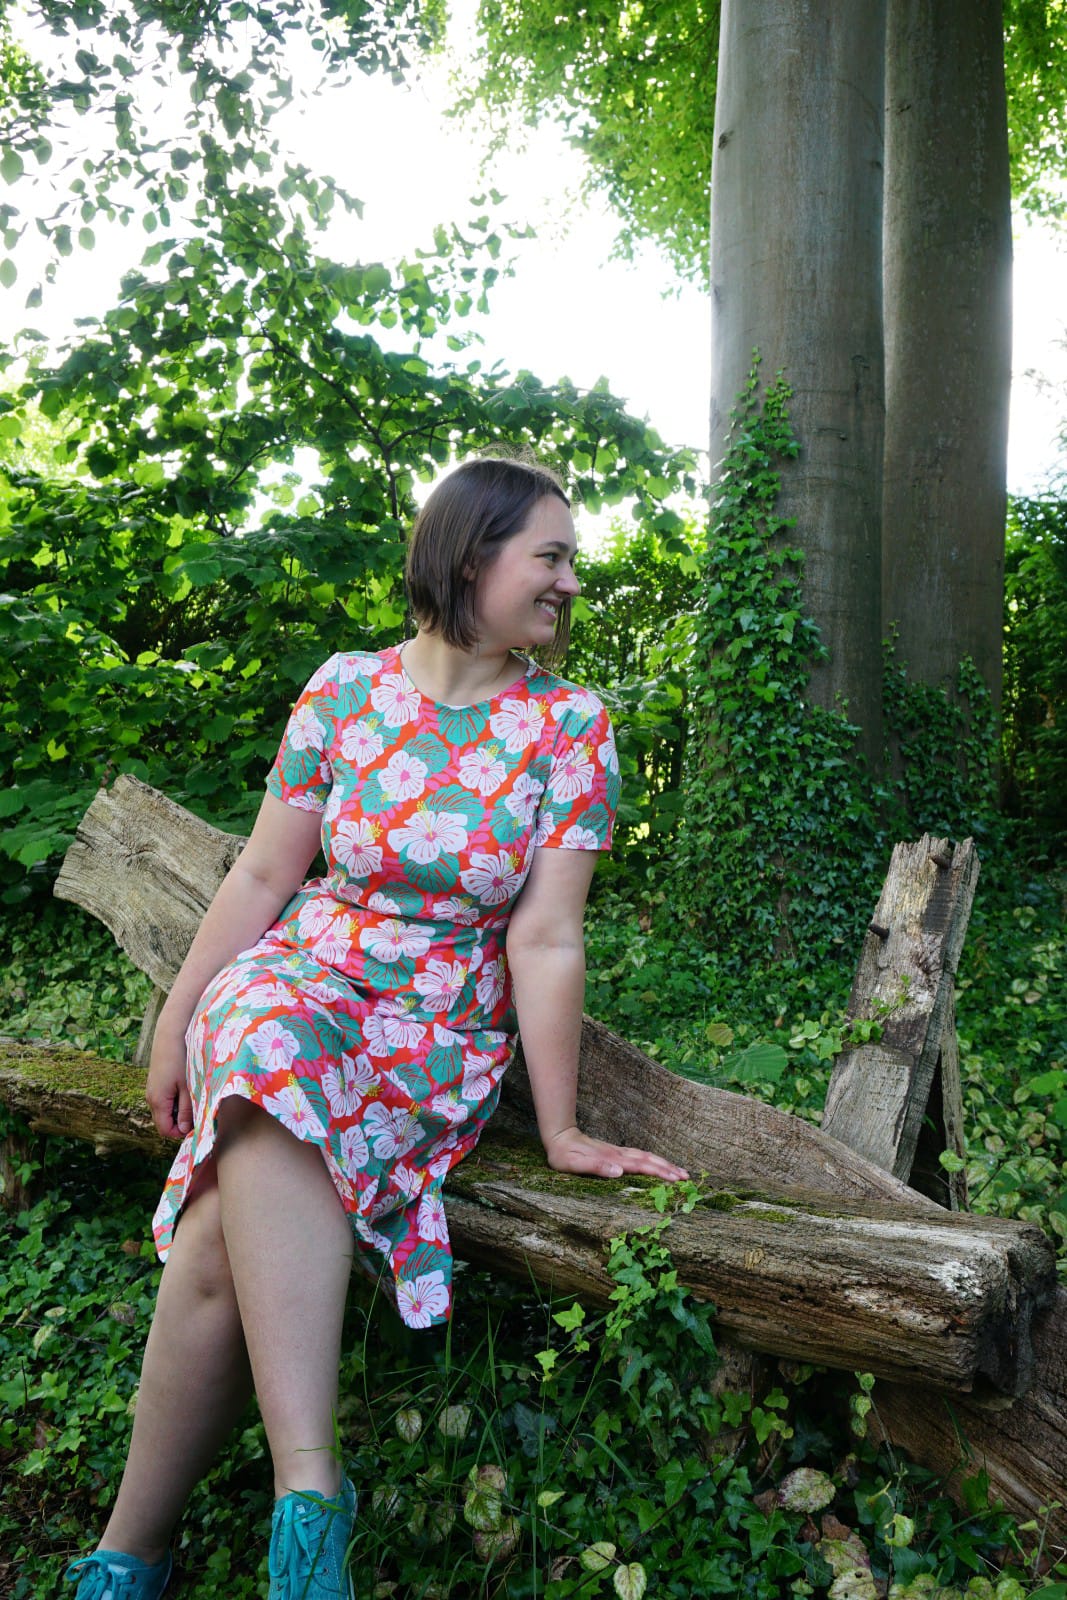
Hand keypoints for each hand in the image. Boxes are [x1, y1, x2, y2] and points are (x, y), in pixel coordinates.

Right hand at [145, 1030, 193, 1140]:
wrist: (171, 1033)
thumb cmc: (182, 1059)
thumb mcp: (188, 1087)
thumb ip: (186, 1110)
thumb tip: (184, 1130)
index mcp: (157, 1102)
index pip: (165, 1130)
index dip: (181, 1132)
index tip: (197, 1123)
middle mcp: (151, 1097)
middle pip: (164, 1121)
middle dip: (180, 1121)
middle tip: (198, 1109)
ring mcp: (152, 1088)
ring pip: (165, 1109)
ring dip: (179, 1108)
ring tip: (193, 1095)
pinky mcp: (156, 1080)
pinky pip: (164, 1098)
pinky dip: (175, 1098)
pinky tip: (187, 1085)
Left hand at [544, 1126, 688, 1182]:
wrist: (559, 1136)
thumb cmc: (564, 1155)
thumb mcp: (575, 1164)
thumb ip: (596, 1167)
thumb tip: (619, 1172)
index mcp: (613, 1159)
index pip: (641, 1166)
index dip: (659, 1172)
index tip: (675, 1179)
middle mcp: (619, 1154)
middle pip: (649, 1160)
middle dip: (668, 1168)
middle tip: (687, 1178)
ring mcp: (618, 1152)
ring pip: (646, 1156)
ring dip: (664, 1164)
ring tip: (680, 1172)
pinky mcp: (615, 1153)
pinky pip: (639, 1156)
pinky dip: (653, 1161)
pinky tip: (658, 1165)